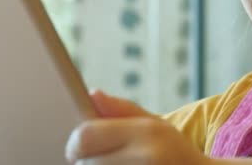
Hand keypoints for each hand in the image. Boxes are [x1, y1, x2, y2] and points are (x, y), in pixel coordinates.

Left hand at [65, 89, 210, 164]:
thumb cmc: (175, 154)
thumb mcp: (157, 125)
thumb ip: (122, 110)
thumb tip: (92, 94)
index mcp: (147, 132)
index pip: (85, 136)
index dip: (76, 143)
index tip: (81, 148)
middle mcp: (145, 158)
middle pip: (84, 164)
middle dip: (89, 164)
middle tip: (110, 162)